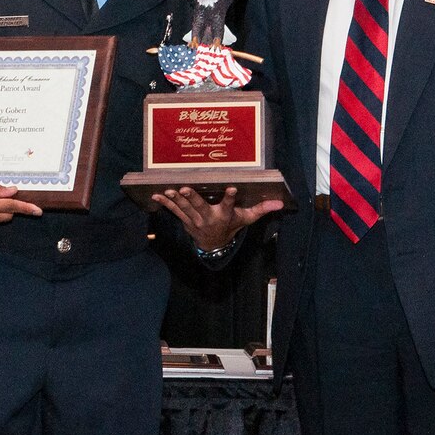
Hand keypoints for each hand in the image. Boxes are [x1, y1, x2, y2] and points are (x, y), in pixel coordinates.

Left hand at [151, 186, 282, 251]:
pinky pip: (174, 211)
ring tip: (168, 190)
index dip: (230, 198)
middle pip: (200, 207)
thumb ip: (261, 209)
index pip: (229, 205)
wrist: (214, 246)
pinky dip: (164, 203)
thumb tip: (280, 203)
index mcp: (224, 215)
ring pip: (184, 209)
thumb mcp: (246, 219)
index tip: (232, 188)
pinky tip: (155, 195)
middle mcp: (208, 218)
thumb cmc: (231, 227)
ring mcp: (195, 220)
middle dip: (192, 198)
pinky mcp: (185, 220)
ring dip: (175, 200)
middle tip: (184, 189)